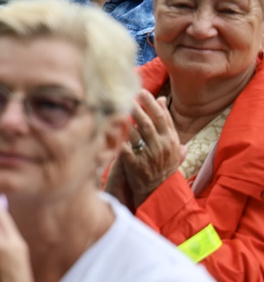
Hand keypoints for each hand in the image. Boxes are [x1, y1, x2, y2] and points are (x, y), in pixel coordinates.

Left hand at [120, 90, 185, 208]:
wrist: (159, 190)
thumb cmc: (163, 162)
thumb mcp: (171, 143)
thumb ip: (167, 122)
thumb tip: (161, 99)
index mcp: (171, 140)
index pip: (162, 117)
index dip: (151, 103)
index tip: (141, 91)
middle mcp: (162, 147)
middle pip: (148, 122)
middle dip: (137, 107)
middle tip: (125, 94)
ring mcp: (149, 156)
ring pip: (136, 133)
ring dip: (125, 119)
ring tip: (116, 106)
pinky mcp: (136, 166)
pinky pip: (125, 150)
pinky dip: (118, 139)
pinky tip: (109, 128)